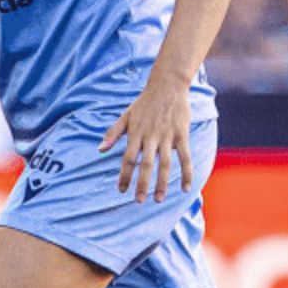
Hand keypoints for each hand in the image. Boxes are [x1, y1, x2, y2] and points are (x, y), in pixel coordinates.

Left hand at [99, 74, 192, 202]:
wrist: (167, 86)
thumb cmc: (144, 103)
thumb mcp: (125, 115)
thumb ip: (113, 133)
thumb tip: (100, 150)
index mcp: (135, 133)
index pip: (127, 158)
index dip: (124, 175)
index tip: (121, 190)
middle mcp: (150, 136)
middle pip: (145, 164)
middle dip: (142, 184)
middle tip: (138, 201)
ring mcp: (167, 136)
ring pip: (165, 164)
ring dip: (162, 183)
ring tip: (159, 199)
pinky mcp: (182, 134)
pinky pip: (185, 157)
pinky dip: (187, 173)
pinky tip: (186, 187)